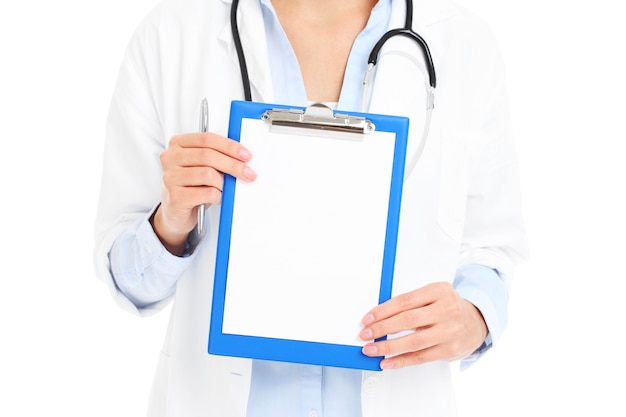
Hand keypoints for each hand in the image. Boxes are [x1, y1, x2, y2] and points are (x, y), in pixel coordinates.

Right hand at [152, 132, 256, 254]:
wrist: (175, 210)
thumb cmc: (191, 185)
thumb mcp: (201, 166)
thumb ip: (216, 157)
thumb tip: (241, 158)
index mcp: (177, 144)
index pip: (207, 139)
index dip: (229, 146)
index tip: (246, 155)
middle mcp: (170, 158)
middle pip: (208, 156)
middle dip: (233, 165)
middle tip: (248, 173)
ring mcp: (170, 177)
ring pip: (208, 174)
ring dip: (225, 183)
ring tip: (229, 188)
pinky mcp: (175, 197)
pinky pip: (206, 193)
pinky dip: (218, 196)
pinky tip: (219, 198)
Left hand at [359, 282, 486, 369]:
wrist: (476, 322)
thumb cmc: (448, 308)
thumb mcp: (432, 296)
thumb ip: (410, 303)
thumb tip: (379, 317)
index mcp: (439, 290)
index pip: (404, 301)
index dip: (382, 311)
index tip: (368, 319)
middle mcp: (446, 310)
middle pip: (407, 320)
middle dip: (382, 329)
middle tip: (365, 335)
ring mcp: (449, 331)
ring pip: (413, 341)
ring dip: (387, 347)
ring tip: (371, 350)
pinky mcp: (449, 350)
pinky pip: (420, 357)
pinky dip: (401, 361)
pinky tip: (387, 362)